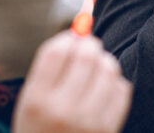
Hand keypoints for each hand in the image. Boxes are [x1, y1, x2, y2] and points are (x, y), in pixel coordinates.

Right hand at [12, 32, 131, 132]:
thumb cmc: (41, 127)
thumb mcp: (31, 101)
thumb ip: (50, 67)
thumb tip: (80, 31)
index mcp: (36, 102)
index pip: (56, 52)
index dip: (68, 37)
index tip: (73, 38)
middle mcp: (62, 112)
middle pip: (86, 56)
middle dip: (90, 45)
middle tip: (90, 48)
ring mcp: (88, 123)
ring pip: (108, 69)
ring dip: (105, 62)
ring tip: (97, 69)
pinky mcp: (109, 130)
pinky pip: (122, 89)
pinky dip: (115, 83)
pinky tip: (104, 90)